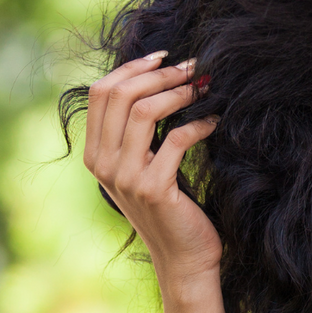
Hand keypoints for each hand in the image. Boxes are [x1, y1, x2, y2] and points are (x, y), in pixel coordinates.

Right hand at [84, 51, 221, 296]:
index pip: (102, 93)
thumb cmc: (173, 207)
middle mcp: (103, 164)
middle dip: (160, 74)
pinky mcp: (154, 189)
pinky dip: (199, 123)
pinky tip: (215, 120)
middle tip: (194, 67)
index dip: (133, 67)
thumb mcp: (146, 167)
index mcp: (96, 154)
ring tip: (205, 87)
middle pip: (121, 95)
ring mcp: (126, 177)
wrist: (184, 257)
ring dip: (180, 92)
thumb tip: (161, 80)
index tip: (165, 55)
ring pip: (145, 112)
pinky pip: (176, 140)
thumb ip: (141, 134)